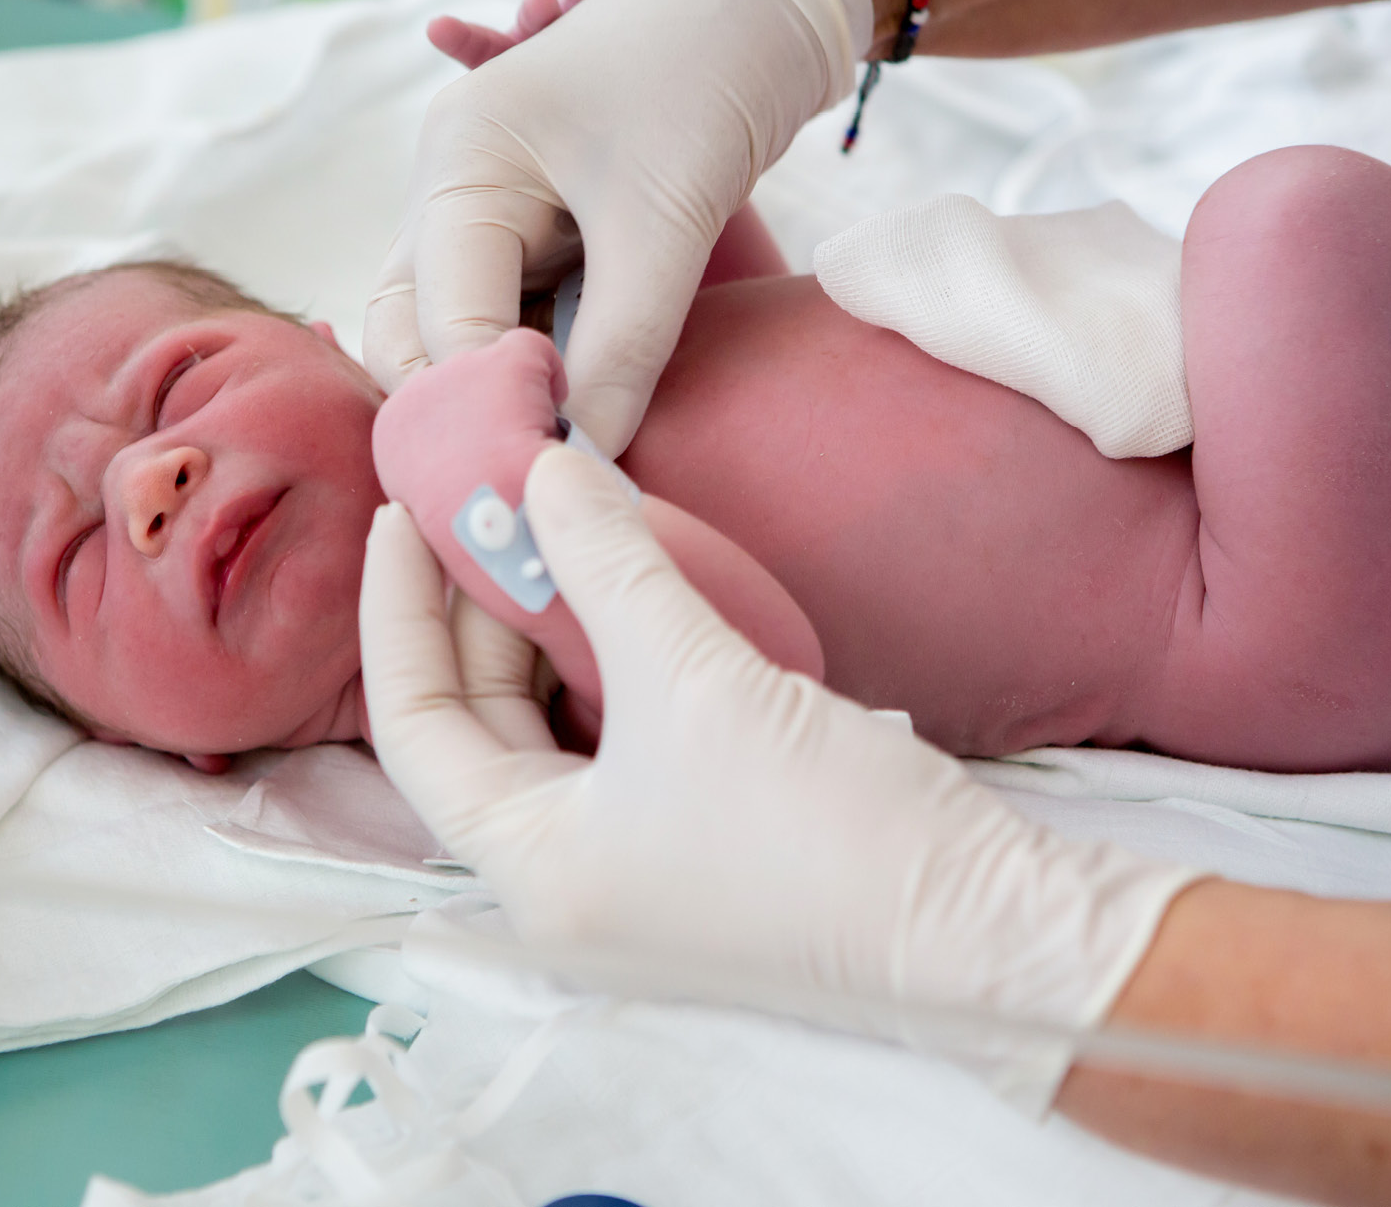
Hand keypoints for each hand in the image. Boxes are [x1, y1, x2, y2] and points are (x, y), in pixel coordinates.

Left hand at [359, 445, 1201, 1110]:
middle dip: (478, 612)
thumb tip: (545, 466)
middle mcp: (564, 880)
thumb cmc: (826, 828)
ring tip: (553, 529)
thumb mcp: (699, 679)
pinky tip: (626, 591)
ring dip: (548, 632)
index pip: (416, 727)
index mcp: (532, 870)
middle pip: (478, 726)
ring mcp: (632, 867)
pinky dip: (610, 662)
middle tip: (488, 503)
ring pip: (550, 729)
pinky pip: (616, 737)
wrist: (990, 924)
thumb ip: (609, 563)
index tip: (406, 512)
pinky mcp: (696, 843)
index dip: (400, 612)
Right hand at [364, 0, 873, 454]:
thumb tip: (585, 465)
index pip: (438, 322)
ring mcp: (491, 212)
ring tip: (554, 454)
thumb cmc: (706, 75)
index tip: (550, 473)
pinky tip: (575, 410)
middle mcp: (453, 192)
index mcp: (458, 167)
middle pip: (409, 332)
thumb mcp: (664, 224)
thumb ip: (621, 350)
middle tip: (527, 473)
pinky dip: (536, 367)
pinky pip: (512, 318)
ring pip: (458, 333)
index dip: (488, 404)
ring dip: (499, 391)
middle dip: (456, 405)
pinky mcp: (538, 231)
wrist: (771, 0)